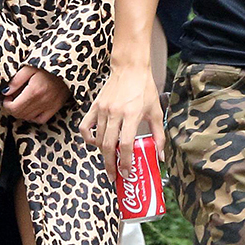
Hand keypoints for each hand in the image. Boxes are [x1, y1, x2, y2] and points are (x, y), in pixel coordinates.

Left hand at [2, 65, 69, 123]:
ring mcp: (49, 106)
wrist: (67, 69)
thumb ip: (16, 80)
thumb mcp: (29, 68)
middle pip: (19, 114)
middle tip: (13, 98)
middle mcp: (42, 101)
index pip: (13, 107)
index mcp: (34, 91)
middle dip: (12, 107)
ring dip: (21, 111)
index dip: (6, 104)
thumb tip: (5, 92)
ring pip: (28, 118)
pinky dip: (33, 116)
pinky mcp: (55, 108)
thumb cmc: (47, 68)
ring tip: (22, 101)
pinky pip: (40, 120)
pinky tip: (32, 107)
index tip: (8, 96)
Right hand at [80, 61, 164, 180]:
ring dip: (103, 153)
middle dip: (111, 164)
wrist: (130, 68)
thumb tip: (160, 156)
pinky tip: (95, 143)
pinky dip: (88, 138)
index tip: (126, 173)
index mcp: (132, 115)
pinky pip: (85, 127)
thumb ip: (158, 135)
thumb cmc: (144, 89)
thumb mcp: (156, 111)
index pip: (126, 144)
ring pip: (98, 139)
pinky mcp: (94, 106)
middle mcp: (115, 113)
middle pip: (109, 145)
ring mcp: (103, 110)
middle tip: (114, 176)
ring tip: (110, 160)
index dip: (126, 161)